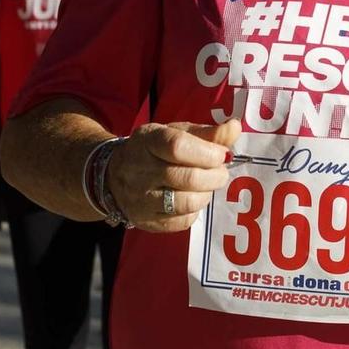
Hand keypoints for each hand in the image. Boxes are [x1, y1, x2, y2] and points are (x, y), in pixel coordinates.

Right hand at [109, 118, 241, 231]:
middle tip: (220, 172)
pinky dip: (195, 211)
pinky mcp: (148, 221)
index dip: (208, 153)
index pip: (178, 147)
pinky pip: (183, 221)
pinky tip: (192, 199)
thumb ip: (208, 133)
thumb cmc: (154, 151)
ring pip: (187, 203)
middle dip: (215, 176)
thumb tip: (235, 127)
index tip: (222, 155)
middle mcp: (141, 170)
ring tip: (206, 186)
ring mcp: (142, 199)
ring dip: (206, 194)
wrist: (113, 177)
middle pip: (188, 178)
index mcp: (148, 141)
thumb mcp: (176, 134)